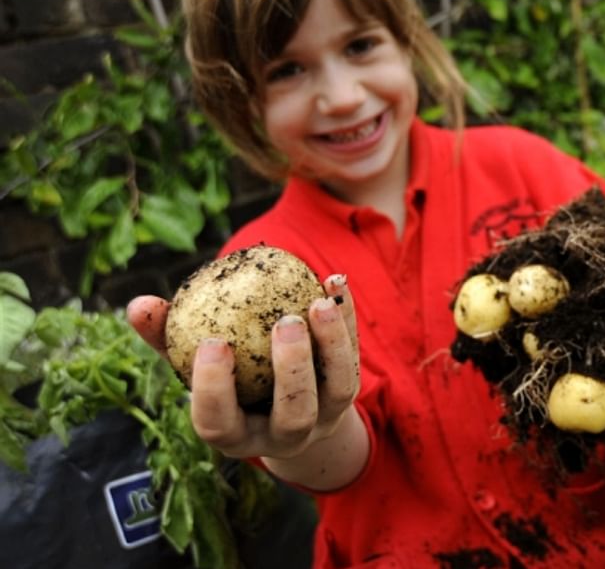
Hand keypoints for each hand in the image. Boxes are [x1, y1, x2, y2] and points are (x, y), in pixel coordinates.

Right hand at [126, 274, 361, 463]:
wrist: (282, 408)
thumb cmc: (226, 379)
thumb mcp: (195, 364)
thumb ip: (169, 338)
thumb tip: (138, 304)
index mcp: (234, 433)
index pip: (219, 421)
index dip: (214, 387)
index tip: (213, 342)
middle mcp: (282, 434)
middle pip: (294, 412)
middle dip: (291, 368)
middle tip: (285, 321)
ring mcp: (322, 419)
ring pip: (336, 390)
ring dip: (331, 344)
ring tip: (317, 303)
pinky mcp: (347, 396)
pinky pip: (354, 358)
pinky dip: (347, 320)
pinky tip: (335, 281)